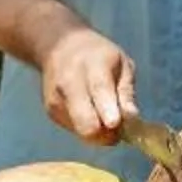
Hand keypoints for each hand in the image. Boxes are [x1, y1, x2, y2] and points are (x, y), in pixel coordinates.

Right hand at [41, 27, 137, 143]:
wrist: (59, 47)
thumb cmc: (99, 56)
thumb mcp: (122, 64)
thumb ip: (126, 91)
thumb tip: (131, 118)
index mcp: (92, 65)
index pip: (98, 90)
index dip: (107, 110)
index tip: (115, 123)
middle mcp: (69, 84)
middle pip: (84, 121)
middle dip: (105, 134)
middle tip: (118, 128)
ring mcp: (57, 100)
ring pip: (82, 132)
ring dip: (99, 133)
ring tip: (105, 114)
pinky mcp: (51, 112)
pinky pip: (75, 131)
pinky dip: (87, 128)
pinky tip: (90, 111)